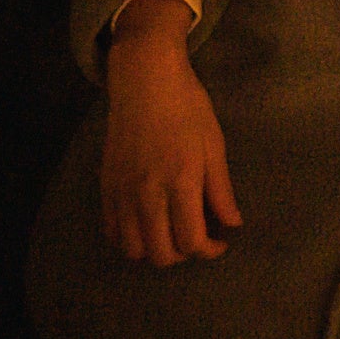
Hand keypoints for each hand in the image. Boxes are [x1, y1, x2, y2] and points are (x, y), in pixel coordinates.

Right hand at [102, 0, 240, 266]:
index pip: (191, 240)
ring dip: (155, 250)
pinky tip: (148, 224)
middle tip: (198, 237)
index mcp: (180, 183)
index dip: (210, 250)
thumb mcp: (214, 146)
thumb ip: (221, 190)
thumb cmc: (188, 109)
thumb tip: (233, 223)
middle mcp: (147, 195)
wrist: (145, 84)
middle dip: (184, 254)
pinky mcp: (106, 187)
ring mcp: (122, 193)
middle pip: (161, 253)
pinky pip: (112, 231)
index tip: (221, 242)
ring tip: (172, 233)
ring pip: (133, 249)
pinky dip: (130, 238)